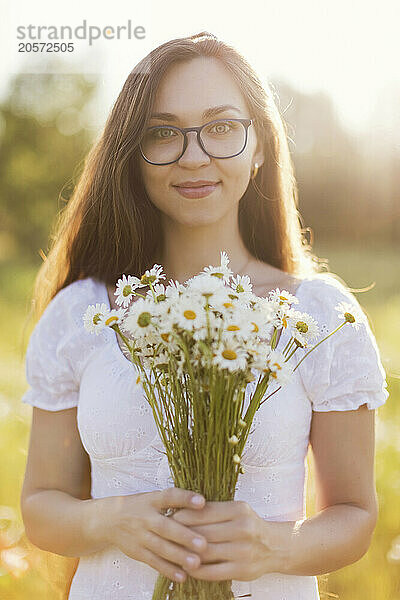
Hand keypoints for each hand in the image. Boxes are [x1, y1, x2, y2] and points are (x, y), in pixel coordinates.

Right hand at [92, 488, 207, 582]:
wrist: (108, 519)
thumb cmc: (139, 507)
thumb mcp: (153, 498)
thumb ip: (174, 501)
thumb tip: (203, 503)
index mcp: (152, 500)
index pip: (169, 496)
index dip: (185, 498)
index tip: (203, 502)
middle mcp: (145, 517)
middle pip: (166, 527)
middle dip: (184, 536)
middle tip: (204, 544)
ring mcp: (140, 536)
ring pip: (160, 547)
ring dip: (179, 556)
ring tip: (196, 563)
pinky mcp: (137, 551)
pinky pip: (153, 562)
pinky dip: (167, 569)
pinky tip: (182, 576)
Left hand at [170, 499, 274, 581]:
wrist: (275, 547)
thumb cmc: (249, 525)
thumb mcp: (235, 511)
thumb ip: (213, 510)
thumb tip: (180, 511)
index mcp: (239, 510)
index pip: (204, 512)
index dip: (183, 516)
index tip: (169, 517)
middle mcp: (243, 528)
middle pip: (203, 532)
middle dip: (181, 535)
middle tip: (165, 535)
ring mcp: (243, 551)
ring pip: (205, 553)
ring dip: (185, 554)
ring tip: (172, 551)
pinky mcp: (242, 570)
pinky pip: (212, 572)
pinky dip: (196, 570)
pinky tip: (186, 567)